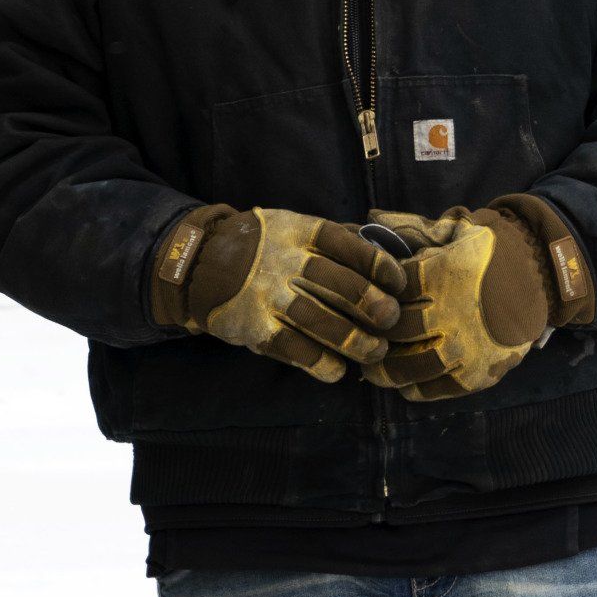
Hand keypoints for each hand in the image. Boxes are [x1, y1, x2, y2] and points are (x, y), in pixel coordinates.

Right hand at [151, 204, 405, 383]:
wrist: (199, 264)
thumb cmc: (260, 245)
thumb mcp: (290, 226)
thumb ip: (332, 238)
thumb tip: (384, 248)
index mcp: (297, 231)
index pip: (347, 245)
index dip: (379, 265)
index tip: (397, 282)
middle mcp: (285, 261)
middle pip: (340, 285)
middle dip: (373, 305)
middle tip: (391, 320)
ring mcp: (269, 295)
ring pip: (322, 321)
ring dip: (355, 341)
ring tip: (375, 350)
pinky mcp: (256, 327)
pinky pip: (295, 349)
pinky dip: (321, 363)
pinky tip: (338, 370)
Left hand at [362, 196, 593, 401]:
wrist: (541, 277)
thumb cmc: (489, 252)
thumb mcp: (453, 230)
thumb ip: (411, 227)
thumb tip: (371, 220)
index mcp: (442, 275)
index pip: (392, 292)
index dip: (372, 297)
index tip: (363, 301)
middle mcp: (452, 313)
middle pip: (397, 329)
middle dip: (375, 332)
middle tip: (360, 336)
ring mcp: (466, 347)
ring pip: (412, 365)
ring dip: (387, 370)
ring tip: (373, 369)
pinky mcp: (479, 373)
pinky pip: (439, 388)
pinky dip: (417, 390)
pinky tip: (405, 385)